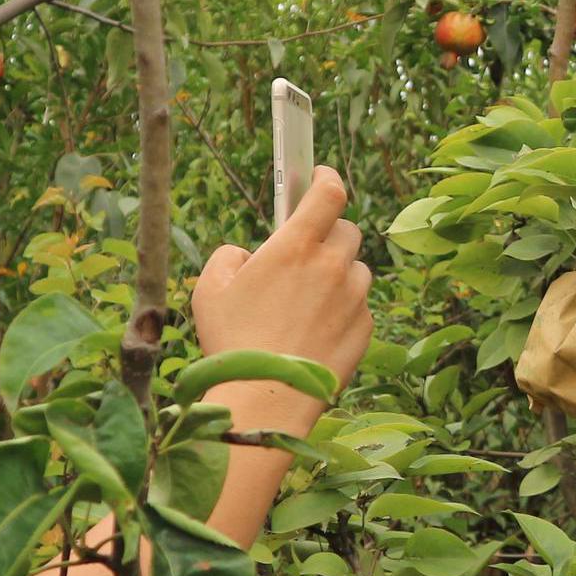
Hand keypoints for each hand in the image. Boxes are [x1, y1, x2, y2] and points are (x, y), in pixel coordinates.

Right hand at [190, 166, 373, 420]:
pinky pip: (360, 305)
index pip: (329, 193)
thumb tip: (248, 256)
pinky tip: (316, 329)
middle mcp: (331, 266)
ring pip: (357, 269)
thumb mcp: (210, 289)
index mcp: (295, 246)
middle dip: (329, 234)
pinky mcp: (364, 328)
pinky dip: (344, 308)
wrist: (265, 398)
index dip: (327, 178)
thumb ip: (230, 257)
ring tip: (309, 299)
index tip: (319, 177)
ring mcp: (353, 298)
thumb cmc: (232, 341)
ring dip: (339, 273)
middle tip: (306, 253)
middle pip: (347, 230)